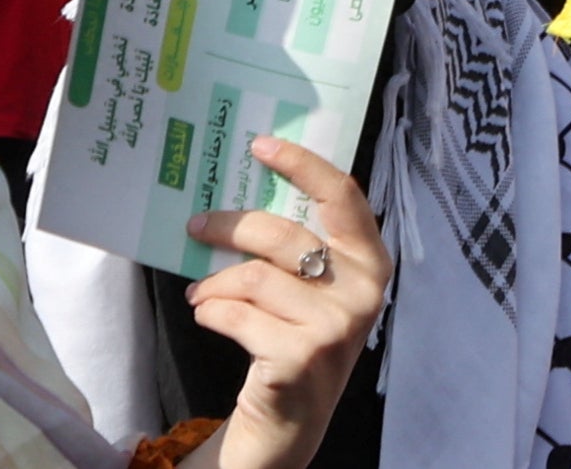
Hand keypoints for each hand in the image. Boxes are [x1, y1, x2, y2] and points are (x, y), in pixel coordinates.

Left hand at [183, 141, 389, 468]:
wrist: (291, 426)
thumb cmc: (296, 343)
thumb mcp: (314, 293)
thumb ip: (300, 249)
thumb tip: (244, 191)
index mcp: (372, 263)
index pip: (343, 196)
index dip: (302, 164)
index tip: (261, 145)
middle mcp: (364, 292)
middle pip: (284, 234)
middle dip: (230, 225)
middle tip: (197, 225)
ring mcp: (335, 327)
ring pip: (254, 276)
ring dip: (214, 283)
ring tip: (200, 294)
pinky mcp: (301, 356)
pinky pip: (238, 314)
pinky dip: (212, 311)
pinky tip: (207, 315)